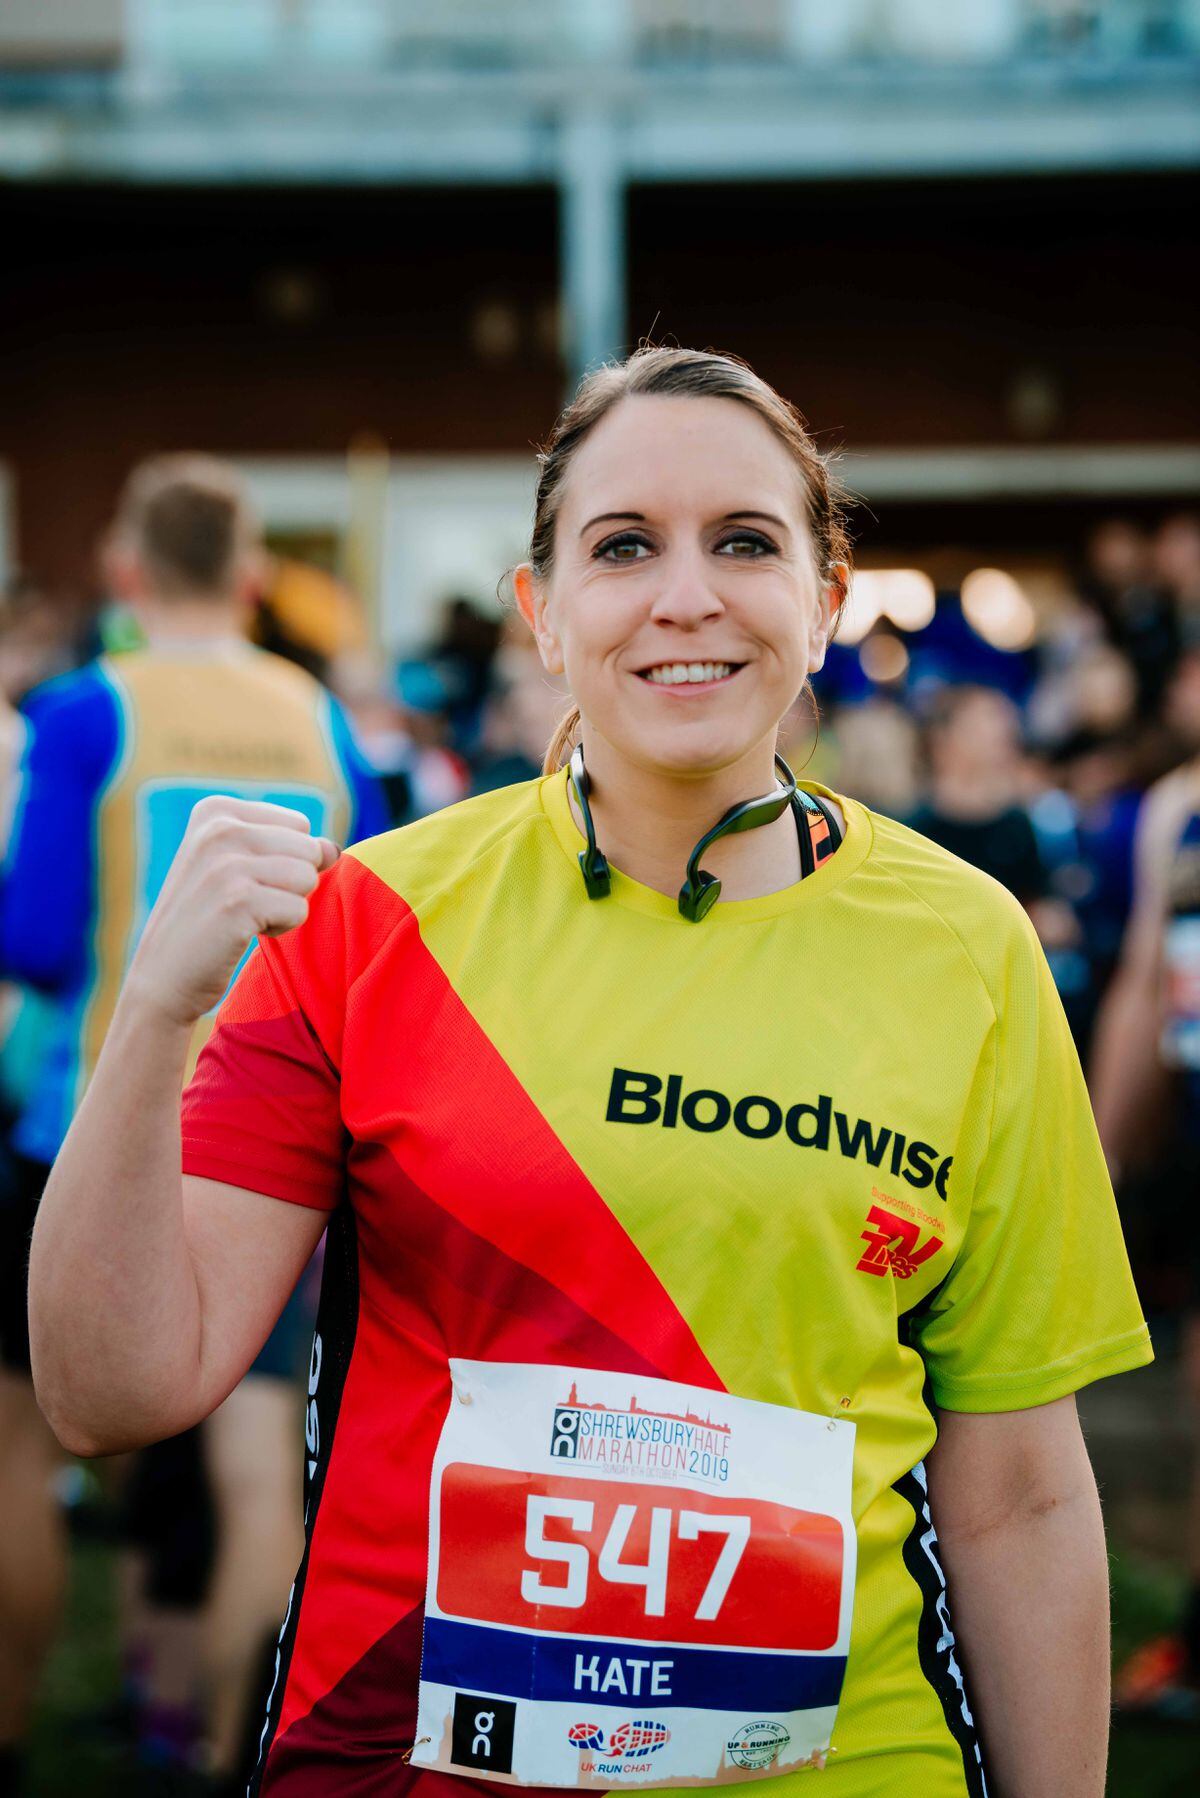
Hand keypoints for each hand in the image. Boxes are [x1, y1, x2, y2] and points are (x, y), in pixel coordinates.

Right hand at [127, 797, 338, 1027]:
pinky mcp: (238, 901)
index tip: (239, 882)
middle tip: (243, 904)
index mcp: (215, 810)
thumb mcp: (239, 867)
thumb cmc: (206, 920)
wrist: (161, 976)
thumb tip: (335, 848)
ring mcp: (226, 863)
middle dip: (289, 884)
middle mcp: (218, 828)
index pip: (299, 826)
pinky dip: (280, 929)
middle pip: (308, 849)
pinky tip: (242, 934)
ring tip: (244, 917)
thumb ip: (289, 848)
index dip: (283, 861)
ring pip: (307, 877)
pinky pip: (299, 909)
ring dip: (286, 906)